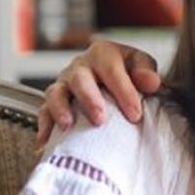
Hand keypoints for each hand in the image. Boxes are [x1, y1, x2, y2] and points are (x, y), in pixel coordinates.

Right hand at [37, 40, 160, 144]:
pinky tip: (46, 140)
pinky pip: (44, 111)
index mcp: (103, 54)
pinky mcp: (54, 101)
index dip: (123, 91)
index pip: (111, 69)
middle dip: (89, 99)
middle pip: (80, 79)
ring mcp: (64, 84)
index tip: (135, 115)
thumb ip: (145, 72)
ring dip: (61, 109)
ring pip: (56, 93)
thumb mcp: (140, 66)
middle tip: (100, 119)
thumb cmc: (128, 74)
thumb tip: (150, 82)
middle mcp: (80, 66)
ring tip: (68, 125)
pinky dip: (45, 125)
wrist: (112, 81)